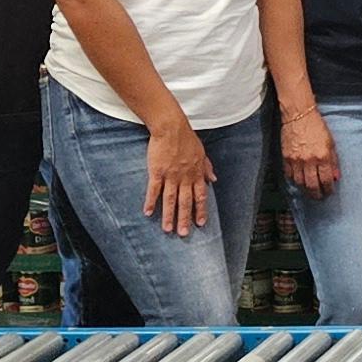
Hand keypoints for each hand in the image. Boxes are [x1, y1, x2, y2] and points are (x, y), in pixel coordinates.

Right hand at [144, 119, 214, 236]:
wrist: (171, 127)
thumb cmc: (186, 138)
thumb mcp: (202, 153)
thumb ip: (207, 168)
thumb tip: (214, 179)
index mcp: (196, 173)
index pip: (200, 196)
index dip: (200, 210)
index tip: (200, 223)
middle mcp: (185, 177)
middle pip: (185, 202)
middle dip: (185, 219)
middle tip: (184, 234)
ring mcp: (171, 175)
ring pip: (170, 200)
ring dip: (169, 216)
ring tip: (167, 230)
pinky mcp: (157, 172)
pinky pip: (153, 190)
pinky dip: (150, 202)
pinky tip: (147, 213)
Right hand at [280, 109, 340, 199]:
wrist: (299, 115)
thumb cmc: (317, 127)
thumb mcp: (331, 143)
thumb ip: (334, 161)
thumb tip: (335, 177)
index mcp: (322, 156)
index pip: (326, 180)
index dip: (328, 189)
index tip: (329, 192)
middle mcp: (309, 160)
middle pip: (312, 185)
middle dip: (316, 194)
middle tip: (319, 197)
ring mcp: (296, 160)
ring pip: (300, 183)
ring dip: (305, 190)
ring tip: (310, 192)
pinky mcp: (286, 157)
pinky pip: (289, 175)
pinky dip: (294, 180)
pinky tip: (299, 181)